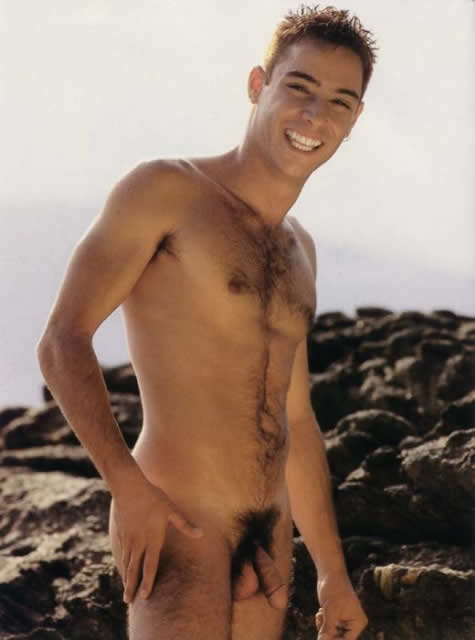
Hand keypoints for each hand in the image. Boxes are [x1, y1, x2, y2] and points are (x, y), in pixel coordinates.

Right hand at [112, 476, 203, 603]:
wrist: (128, 487)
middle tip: (130, 601)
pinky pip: (122, 552)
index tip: (145, 596)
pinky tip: (123, 568)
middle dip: (132, 586)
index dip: (148, 582)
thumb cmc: (153, 496)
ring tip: (126, 590)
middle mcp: (138, 542)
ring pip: (127, 562)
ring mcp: (128, 538)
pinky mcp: (121, 532)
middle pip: (135, 569)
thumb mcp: (171, 509)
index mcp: (152, 538)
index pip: (150, 566)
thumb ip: (185, 524)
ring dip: (127, 577)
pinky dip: (123, 563)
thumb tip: (201, 534)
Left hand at [315, 572, 367, 638]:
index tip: (324, 637)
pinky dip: (322, 622)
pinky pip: (328, 627)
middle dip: (328, 632)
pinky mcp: (336, 616)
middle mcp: (353, 623)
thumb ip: (327, 629)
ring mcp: (344, 620)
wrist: (329, 573)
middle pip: (339, 638)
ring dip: (323, 626)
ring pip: (332, 634)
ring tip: (321, 613)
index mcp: (358, 623)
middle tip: (321, 619)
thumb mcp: (330, 611)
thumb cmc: (333, 589)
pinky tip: (320, 611)